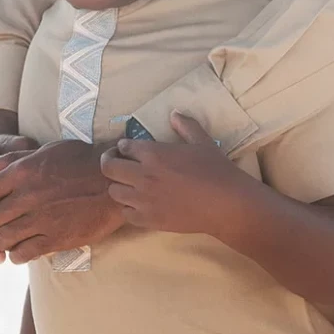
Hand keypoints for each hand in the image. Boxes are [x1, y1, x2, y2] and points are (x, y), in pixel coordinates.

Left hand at [0, 139, 125, 262]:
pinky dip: (18, 255)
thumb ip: (11, 159)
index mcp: (21, 172)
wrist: (113, 182)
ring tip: (10, 239)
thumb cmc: (81, 161)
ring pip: (2, 240)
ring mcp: (40, 219)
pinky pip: (23, 254)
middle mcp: (26, 196)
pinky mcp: (55, 238)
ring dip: (2, 242)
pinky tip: (24, 250)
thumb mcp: (45, 152)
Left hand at [100, 112, 243, 233]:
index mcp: (154, 154)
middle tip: (117, 162)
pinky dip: (127, 207)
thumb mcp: (202, 142)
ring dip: (118, 185)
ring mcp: (143, 200)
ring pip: (114, 191)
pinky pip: (125, 213)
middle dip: (110, 162)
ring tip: (128, 184)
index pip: (124, 146)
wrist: (225, 204)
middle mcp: (143, 176)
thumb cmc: (216, 170)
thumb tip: (174, 113)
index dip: (124, 146)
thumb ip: (186, 125)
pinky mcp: (148, 220)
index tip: (127, 148)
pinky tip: (137, 204)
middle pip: (109, 168)